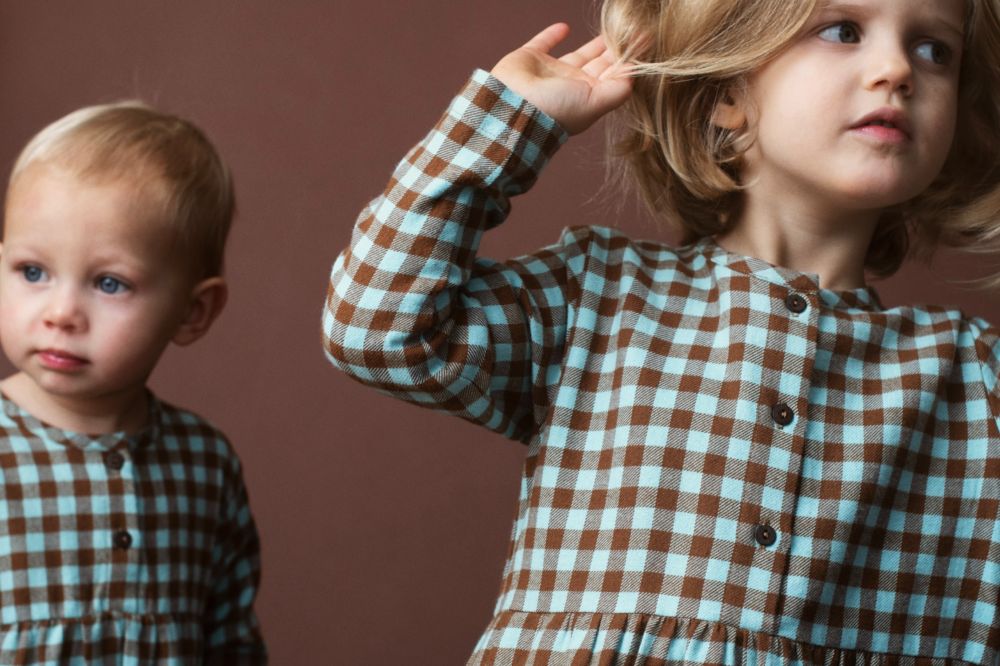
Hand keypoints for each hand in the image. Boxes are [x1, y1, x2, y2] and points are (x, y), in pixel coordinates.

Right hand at [490, 23, 632, 134]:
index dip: (629, 59)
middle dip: (616, 50)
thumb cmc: (555, 110)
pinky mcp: (530, 59)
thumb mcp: (594, 103)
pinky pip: (544, 43)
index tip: (645, 40)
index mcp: (588, 97)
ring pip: (578, 54)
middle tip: (633, 31)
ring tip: (609, 30)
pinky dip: (553, 35)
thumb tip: (637, 72)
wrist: (512, 106)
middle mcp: (572, 85)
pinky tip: (565, 27)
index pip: (614, 75)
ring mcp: (550, 72)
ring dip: (593, 44)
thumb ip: (618, 89)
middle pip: (600, 64)